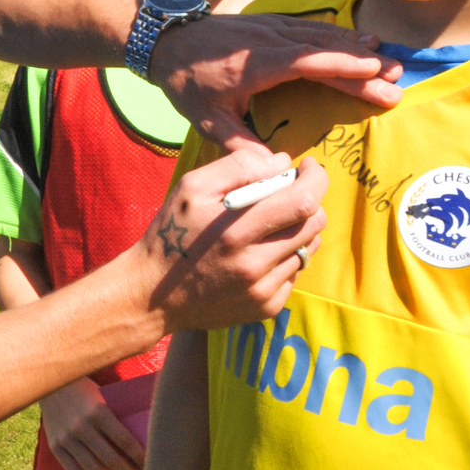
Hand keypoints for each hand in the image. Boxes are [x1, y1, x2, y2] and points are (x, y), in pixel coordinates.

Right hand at [41, 377, 144, 469]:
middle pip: (111, 460)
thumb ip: (118, 417)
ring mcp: (66, 438)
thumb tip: (146, 438)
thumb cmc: (85, 391)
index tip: (151, 465)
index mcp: (98, 411)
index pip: (125, 441)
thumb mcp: (104, 398)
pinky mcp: (55, 447)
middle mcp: (81, 426)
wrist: (51, 385)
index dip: (140, 457)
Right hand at [130, 149, 327, 333]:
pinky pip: (295, 273)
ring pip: (308, 248)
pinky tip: (260, 253)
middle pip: (314, 224)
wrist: (154, 294)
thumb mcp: (192, 187)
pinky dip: (286, 256)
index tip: (308, 167)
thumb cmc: (172, 233)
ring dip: (299, 228)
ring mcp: (262, 290)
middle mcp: (254, 264)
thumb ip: (238, 167)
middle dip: (310, 200)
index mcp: (235, 230)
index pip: (303, 201)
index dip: (316, 178)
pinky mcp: (266, 307)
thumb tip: (283, 162)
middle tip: (290, 192)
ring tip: (272, 223)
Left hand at [149, 11, 402, 151]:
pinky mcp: (272, 24)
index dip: (343, 67)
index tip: (375, 73)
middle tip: (397, 79)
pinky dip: (339, 37)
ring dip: (357, 49)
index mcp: (258, 64)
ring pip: (323, 35)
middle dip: (363, 65)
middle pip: (325, 50)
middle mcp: (271, 41)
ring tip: (389, 61)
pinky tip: (360, 44)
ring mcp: (273, 28)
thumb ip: (240, 145)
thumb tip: (274, 172)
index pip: (309, 62)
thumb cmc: (187, 83)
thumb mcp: (207, 120)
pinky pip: (312, 28)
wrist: (167, 41)